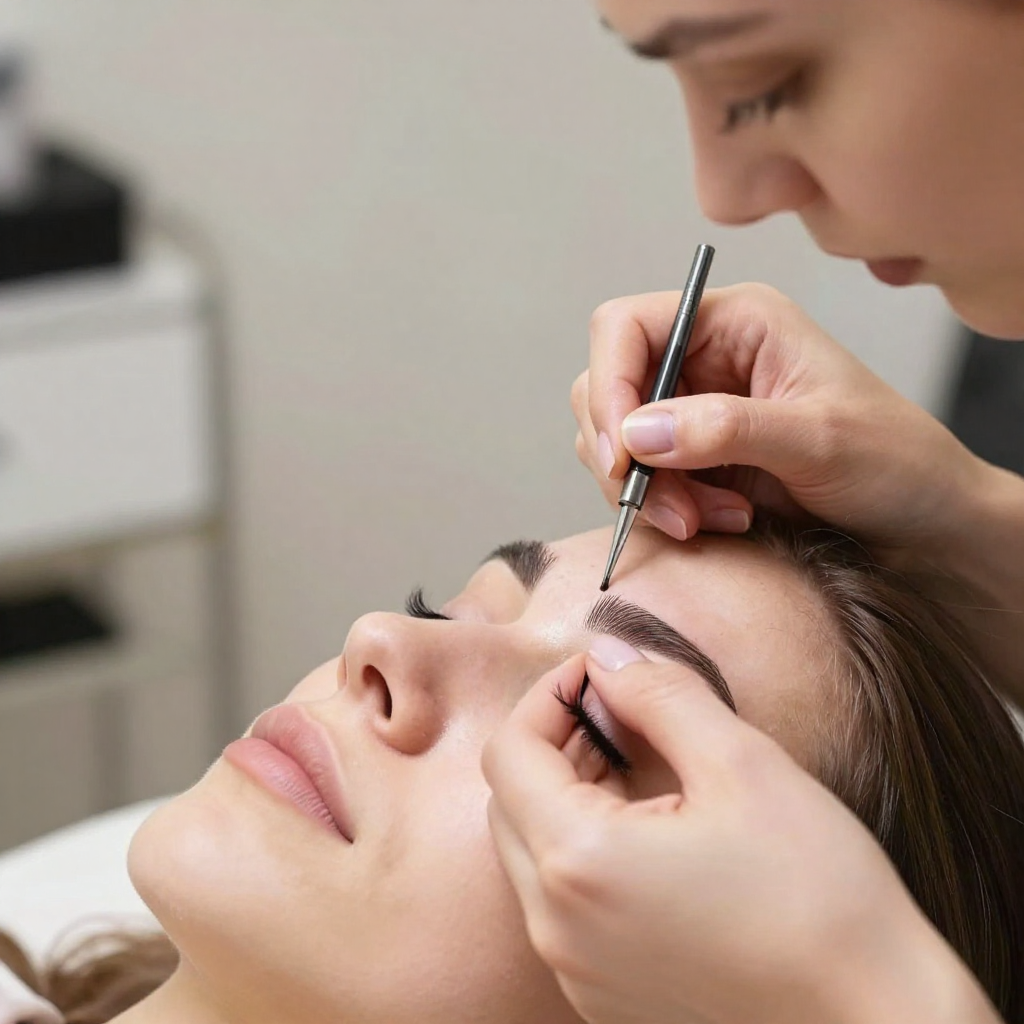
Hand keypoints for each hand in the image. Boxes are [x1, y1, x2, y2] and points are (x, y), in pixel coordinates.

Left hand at [483, 648, 998, 1023]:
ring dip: (567, 795)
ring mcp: (575, 970)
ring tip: (639, 766)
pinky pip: (562, 905)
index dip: (548, 695)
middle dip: (553, 742)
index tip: (598, 674)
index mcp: (578, 862)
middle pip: (507, 802)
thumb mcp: (742, 765)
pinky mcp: (603, 997)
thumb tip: (607, 653)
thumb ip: (660, 693)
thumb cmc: (819, 897)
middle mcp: (556, 926)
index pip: (509, 751)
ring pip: (531, 853)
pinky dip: (584, 851)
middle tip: (618, 714)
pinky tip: (649, 832)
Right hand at [573, 283, 987, 564]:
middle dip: (629, 455)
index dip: (608, 386)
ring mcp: (694, 410)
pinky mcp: (693, 459)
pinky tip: (718, 521)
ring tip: (711, 518)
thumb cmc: (897, 461)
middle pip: (609, 389)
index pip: (625, 327)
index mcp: (736, 322)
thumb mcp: (820, 441)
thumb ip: (727, 429)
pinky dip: (664, 509)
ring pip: (617, 442)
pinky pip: (640, 480)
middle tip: (674, 508)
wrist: (925, 522)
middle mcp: (705, 358)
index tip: (621, 455)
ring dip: (651, 491)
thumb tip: (637, 433)